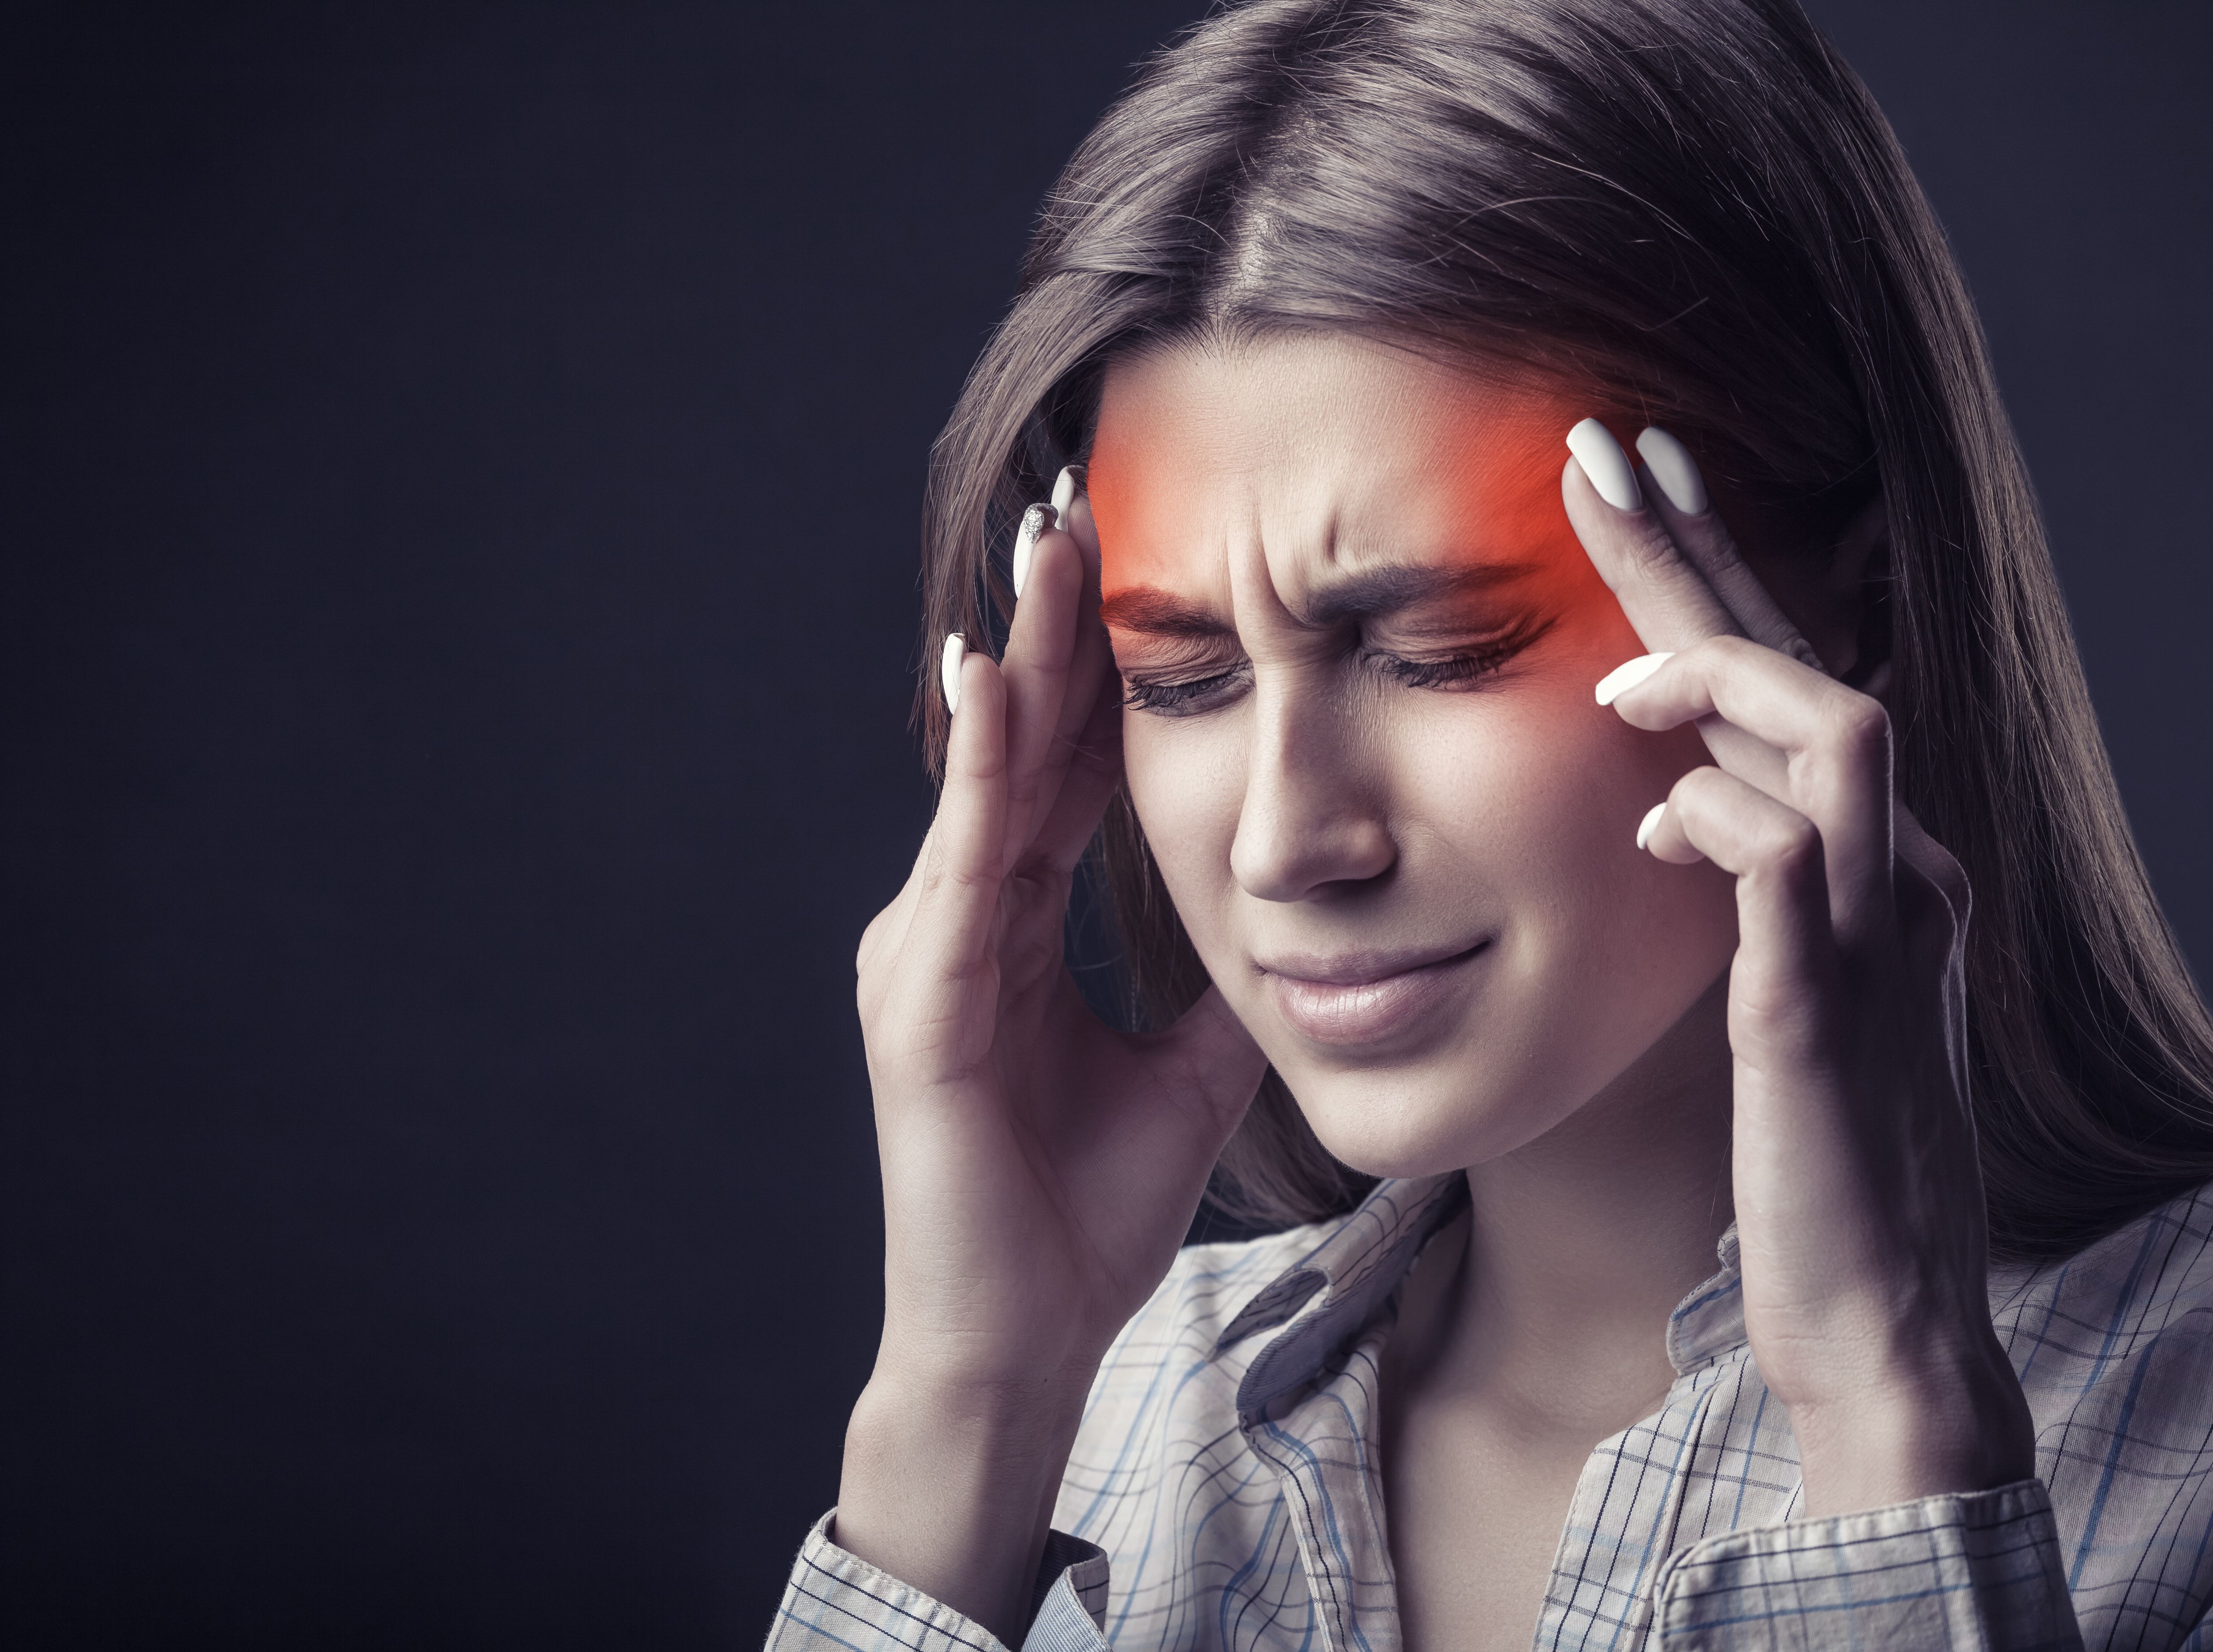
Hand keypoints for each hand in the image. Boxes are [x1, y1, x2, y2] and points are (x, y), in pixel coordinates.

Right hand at [837, 476, 1265, 1637]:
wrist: (1025, 1332)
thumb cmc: (1085, 1208)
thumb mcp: (1186, 1068)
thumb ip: (1220, 981)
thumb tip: (1293, 915)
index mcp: (1018, 926)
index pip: (1060, 769)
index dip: (1095, 672)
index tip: (1130, 568)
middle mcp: (962, 919)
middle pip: (1019, 746)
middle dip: (1052, 628)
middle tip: (1077, 505)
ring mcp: (929, 955)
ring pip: (983, 778)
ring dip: (1018, 660)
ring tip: (1046, 552)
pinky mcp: (919, 1005)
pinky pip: (960, 862)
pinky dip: (980, 770)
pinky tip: (998, 682)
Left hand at [1562, 424, 2034, 1516]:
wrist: (1876, 1309)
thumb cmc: (1810, 1156)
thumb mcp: (1773, 985)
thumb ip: (1738, 882)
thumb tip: (1668, 794)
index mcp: (1876, 866)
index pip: (1798, 684)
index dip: (1720, 575)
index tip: (1636, 477)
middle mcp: (1898, 874)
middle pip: (1813, 667)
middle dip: (1703, 556)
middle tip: (1603, 452)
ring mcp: (1873, 935)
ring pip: (1837, 731)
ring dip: (1720, 677)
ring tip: (1619, 676)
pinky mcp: (1823, 1012)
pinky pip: (1783, 863)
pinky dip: (1712, 819)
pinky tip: (1652, 823)